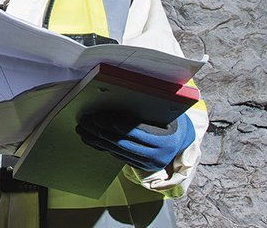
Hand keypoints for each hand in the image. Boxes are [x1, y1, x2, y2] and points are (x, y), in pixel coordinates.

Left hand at [76, 112, 194, 171]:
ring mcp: (148, 163)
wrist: (182, 141)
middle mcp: (158, 155)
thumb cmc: (171, 120)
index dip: (120, 125)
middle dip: (103, 132)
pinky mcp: (140, 166)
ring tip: (84, 130)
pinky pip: (118, 156)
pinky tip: (91, 140)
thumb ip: (146, 112)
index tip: (103, 119)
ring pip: (118, 151)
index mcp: (166, 140)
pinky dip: (103, 147)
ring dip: (98, 141)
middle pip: (124, 143)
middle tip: (87, 121)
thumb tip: (119, 99)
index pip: (139, 132)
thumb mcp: (165, 114)